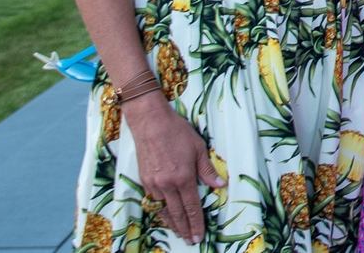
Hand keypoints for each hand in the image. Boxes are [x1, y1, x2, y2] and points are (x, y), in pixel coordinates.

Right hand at [123, 97, 226, 243]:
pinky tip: (165, 215)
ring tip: (179, 233)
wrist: (150, 122)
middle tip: (190, 241)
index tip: (200, 235)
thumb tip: (220, 186)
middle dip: (185, 229)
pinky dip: (160, 211)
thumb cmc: (177, 132)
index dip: (196, 223)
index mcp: (183, 178)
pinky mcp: (144, 179)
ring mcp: (153, 183)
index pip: (191, 207)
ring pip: (163, 210)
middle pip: (177, 213)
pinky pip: (152, 201)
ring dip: (172, 223)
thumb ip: (208, 170)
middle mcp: (166, 184)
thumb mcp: (199, 148)